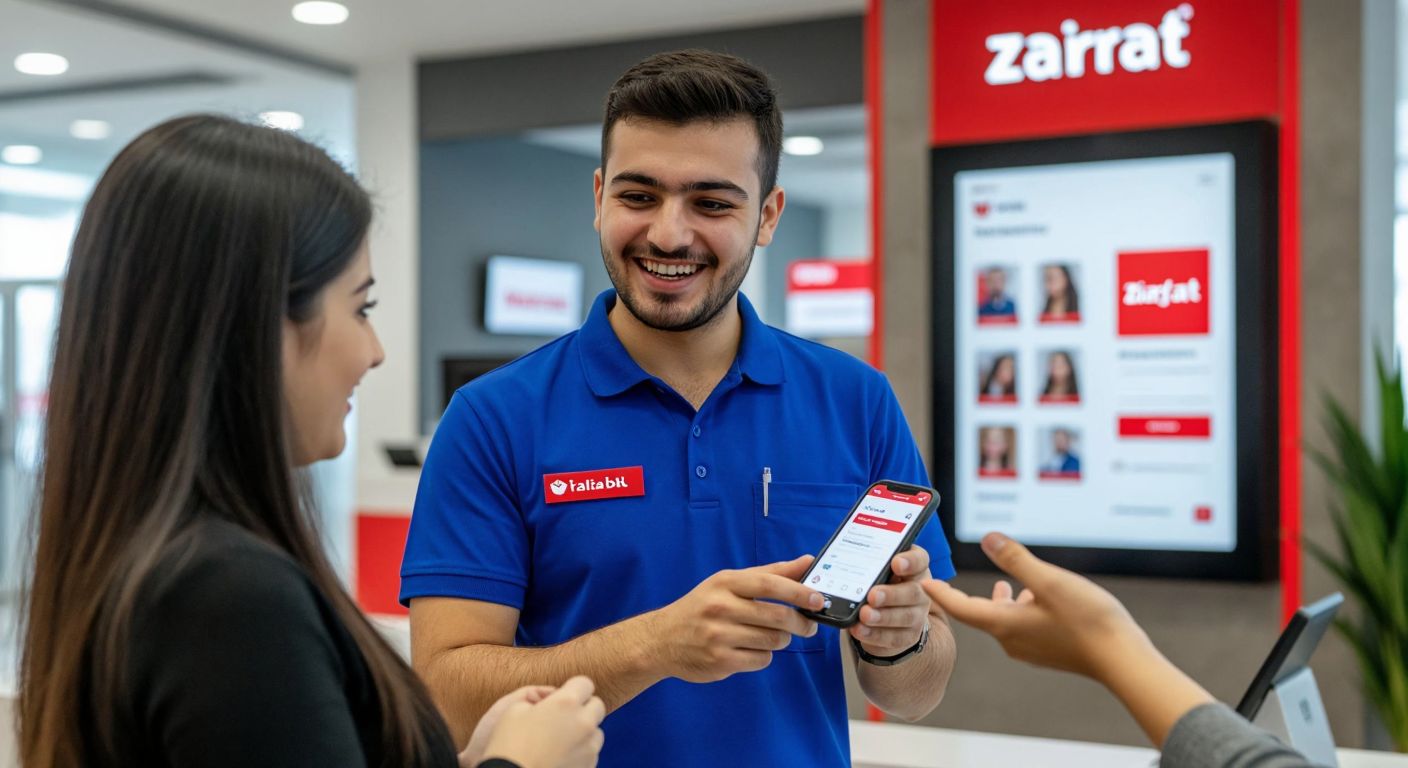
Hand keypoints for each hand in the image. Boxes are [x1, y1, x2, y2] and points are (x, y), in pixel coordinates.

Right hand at [476, 676, 605, 767]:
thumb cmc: (508, 745)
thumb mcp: (514, 709)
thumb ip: (540, 697)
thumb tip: (551, 699)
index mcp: (566, 703)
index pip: (585, 683)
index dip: (573, 687)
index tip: (563, 695)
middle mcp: (584, 724)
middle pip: (597, 706)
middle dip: (583, 708)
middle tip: (563, 717)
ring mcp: (589, 748)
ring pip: (596, 732)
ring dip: (584, 731)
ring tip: (560, 740)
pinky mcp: (588, 767)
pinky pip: (591, 753)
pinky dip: (581, 751)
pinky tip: (560, 756)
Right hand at [647, 555, 822, 682]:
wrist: (662, 639)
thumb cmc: (702, 607)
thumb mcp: (729, 584)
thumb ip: (770, 573)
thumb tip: (808, 562)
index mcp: (725, 583)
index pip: (769, 584)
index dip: (798, 591)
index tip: (818, 599)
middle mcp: (720, 607)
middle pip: (777, 615)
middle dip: (800, 622)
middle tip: (807, 625)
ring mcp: (719, 636)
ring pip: (773, 640)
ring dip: (780, 640)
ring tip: (770, 635)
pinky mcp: (720, 661)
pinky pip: (761, 660)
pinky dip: (764, 656)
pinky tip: (751, 649)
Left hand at [850, 544, 932, 656]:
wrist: (888, 614)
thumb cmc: (879, 583)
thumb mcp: (877, 571)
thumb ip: (870, 565)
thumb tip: (848, 562)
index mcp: (914, 568)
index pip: (920, 560)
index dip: (911, 561)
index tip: (896, 563)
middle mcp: (920, 591)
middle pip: (912, 592)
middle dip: (891, 594)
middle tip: (872, 595)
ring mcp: (917, 615)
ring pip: (905, 617)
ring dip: (883, 617)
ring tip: (864, 615)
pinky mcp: (908, 636)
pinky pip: (894, 638)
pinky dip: (875, 635)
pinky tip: (860, 629)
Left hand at [921, 532, 1150, 683]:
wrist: (1122, 661)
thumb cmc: (1087, 620)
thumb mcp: (1049, 581)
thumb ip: (1017, 560)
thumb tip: (988, 539)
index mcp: (1005, 624)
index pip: (961, 607)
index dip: (941, 593)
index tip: (926, 583)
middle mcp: (1012, 640)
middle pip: (981, 614)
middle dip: (967, 597)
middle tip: (952, 585)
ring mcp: (1031, 649)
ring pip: (1006, 620)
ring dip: (1003, 601)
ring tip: (1007, 584)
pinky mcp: (1049, 651)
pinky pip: (1025, 628)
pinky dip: (1024, 610)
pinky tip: (1041, 600)